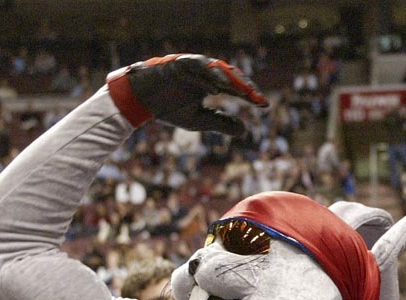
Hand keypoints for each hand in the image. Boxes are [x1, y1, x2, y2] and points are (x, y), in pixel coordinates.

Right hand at [106, 54, 267, 133]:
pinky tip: (217, 89)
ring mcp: (192, 66)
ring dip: (230, 80)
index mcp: (211, 84)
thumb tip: (245, 130)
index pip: (236, 88)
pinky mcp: (179, 63)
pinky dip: (207, 76)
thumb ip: (221, 123)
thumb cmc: (168, 109)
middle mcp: (204, 73)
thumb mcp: (199, 120)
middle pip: (231, 76)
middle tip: (258, 98)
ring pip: (216, 68)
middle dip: (245, 86)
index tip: (264, 106)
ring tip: (244, 92)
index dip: (250, 96)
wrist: (141, 101)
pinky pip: (196, 66)